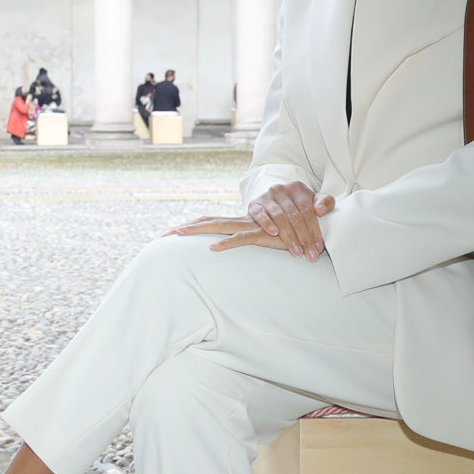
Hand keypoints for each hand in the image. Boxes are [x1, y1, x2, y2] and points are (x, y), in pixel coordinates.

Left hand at [168, 216, 301, 255]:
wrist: (311, 228)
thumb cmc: (290, 235)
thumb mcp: (266, 240)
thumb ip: (252, 242)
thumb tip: (234, 251)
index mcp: (240, 223)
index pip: (211, 222)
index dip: (191, 227)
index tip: (170, 234)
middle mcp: (241, 222)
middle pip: (207, 222)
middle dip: (184, 228)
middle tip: (162, 235)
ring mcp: (250, 227)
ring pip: (219, 227)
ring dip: (197, 231)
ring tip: (178, 234)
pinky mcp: (262, 235)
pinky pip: (242, 238)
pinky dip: (226, 243)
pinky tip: (212, 248)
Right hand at [247, 181, 335, 257]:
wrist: (273, 200)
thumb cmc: (296, 204)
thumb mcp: (313, 200)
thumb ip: (325, 202)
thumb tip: (321, 210)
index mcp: (298, 189)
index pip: (307, 211)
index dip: (314, 230)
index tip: (318, 247)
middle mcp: (282, 190)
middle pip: (294, 216)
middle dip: (304, 238)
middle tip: (309, 254)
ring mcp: (267, 196)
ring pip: (279, 217)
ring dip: (288, 236)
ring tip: (296, 251)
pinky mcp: (255, 204)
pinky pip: (259, 213)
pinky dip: (266, 223)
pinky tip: (273, 233)